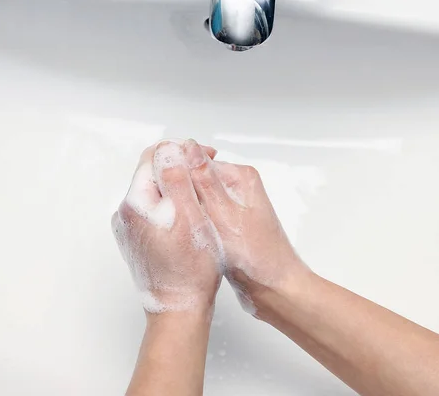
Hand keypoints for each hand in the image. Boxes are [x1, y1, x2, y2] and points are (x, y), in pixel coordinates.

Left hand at [112, 141, 223, 313]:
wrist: (178, 308)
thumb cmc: (189, 269)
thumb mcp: (190, 216)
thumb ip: (177, 178)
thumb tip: (170, 148)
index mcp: (135, 202)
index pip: (154, 156)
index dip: (182, 151)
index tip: (206, 157)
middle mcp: (125, 213)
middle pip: (153, 173)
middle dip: (181, 168)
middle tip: (207, 175)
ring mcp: (129, 227)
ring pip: (155, 192)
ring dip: (177, 187)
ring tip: (202, 198)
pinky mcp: (137, 239)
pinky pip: (154, 210)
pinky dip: (172, 206)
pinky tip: (190, 218)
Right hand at [181, 139, 309, 314]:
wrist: (275, 289)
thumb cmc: (256, 257)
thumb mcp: (223, 214)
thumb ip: (204, 181)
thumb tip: (187, 148)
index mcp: (240, 177)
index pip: (196, 162)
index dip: (176, 178)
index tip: (163, 196)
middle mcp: (238, 188)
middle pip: (196, 181)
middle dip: (181, 197)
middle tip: (173, 218)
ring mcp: (234, 208)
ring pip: (198, 202)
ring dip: (188, 213)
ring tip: (182, 230)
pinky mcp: (230, 226)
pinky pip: (204, 218)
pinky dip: (196, 227)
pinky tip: (191, 239)